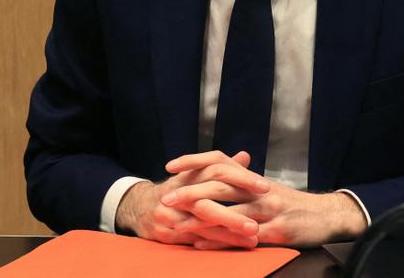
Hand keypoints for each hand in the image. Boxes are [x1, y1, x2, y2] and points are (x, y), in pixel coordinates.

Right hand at [114, 150, 272, 248]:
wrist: (138, 205)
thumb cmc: (177, 189)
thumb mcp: (196, 174)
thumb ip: (222, 167)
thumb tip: (245, 156)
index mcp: (190, 174)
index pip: (218, 171)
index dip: (242, 178)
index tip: (265, 187)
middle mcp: (178, 193)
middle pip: (207, 203)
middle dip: (233, 216)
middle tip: (256, 224)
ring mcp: (169, 214)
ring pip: (200, 226)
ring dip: (227, 235)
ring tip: (251, 240)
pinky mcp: (163, 232)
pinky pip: (191, 239)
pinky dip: (212, 244)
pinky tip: (230, 247)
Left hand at [164, 152, 367, 247]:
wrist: (327, 215)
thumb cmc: (293, 204)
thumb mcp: (266, 189)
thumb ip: (242, 181)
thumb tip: (218, 172)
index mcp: (253, 179)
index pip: (220, 163)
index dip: (194, 162)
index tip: (171, 165)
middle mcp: (259, 190)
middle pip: (220, 186)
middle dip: (191, 191)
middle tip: (166, 197)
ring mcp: (268, 210)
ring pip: (229, 211)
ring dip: (200, 218)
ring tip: (176, 223)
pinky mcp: (276, 230)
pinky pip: (243, 235)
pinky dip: (220, 240)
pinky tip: (201, 243)